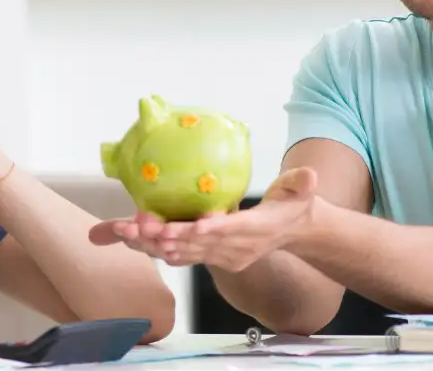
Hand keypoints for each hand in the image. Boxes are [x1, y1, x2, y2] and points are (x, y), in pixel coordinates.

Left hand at [90, 167, 319, 271]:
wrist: (293, 232)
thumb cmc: (294, 205)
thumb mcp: (302, 191)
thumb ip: (301, 183)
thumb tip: (308, 175)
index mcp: (255, 230)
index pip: (230, 232)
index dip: (211, 232)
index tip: (192, 228)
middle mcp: (234, 248)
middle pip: (196, 245)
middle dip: (166, 237)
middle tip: (138, 226)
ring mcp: (221, 256)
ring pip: (182, 253)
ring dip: (152, 243)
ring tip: (124, 231)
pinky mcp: (210, 257)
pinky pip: (179, 254)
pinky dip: (155, 246)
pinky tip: (131, 236)